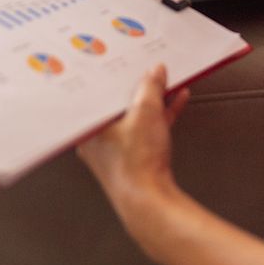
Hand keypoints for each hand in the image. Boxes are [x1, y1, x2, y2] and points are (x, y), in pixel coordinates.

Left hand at [78, 64, 189, 219]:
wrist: (150, 202)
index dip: (112, 74)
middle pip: (117, 103)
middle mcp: (97, 139)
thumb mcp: (146, 113)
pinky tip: (175, 102)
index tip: (124, 62)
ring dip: (151, 100)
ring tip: (165, 82)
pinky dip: (159, 116)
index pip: (98, 92)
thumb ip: (151, 88)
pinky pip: (146, 129)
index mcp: (88, 127)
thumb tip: (155, 72)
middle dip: (136, 87)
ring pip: (133, 116)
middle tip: (145, 69)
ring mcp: (115, 150)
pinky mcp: (134, 158)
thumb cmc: (136, 165)